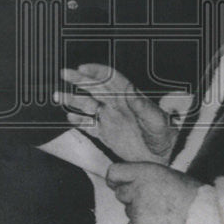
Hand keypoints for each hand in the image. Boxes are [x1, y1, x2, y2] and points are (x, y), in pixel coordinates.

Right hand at [56, 64, 177, 162]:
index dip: (96, 71)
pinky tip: (70, 117)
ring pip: (88, 106)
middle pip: (95, 88)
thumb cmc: (164, 135)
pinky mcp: (106, 134)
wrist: (163, 156)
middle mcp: (117, 105)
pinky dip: (79, 121)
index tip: (83, 68)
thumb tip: (132, 92)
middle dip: (79, 80)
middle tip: (64, 73)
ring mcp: (110, 119)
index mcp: (129, 97)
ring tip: (59, 96)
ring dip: (73, 100)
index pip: (110, 78)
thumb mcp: (156, 119)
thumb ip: (143, 107)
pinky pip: (89, 126)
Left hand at [106, 161, 200, 223]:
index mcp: (145, 172)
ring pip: (128, 211)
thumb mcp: (166, 174)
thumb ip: (144, 176)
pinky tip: (159, 222)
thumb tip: (128, 182)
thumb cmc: (189, 193)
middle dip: (131, 196)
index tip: (118, 182)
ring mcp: (137, 211)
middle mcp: (137, 190)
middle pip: (120, 194)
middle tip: (151, 198)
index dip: (115, 179)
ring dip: (139, 211)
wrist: (203, 217)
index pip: (114, 173)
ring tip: (161, 212)